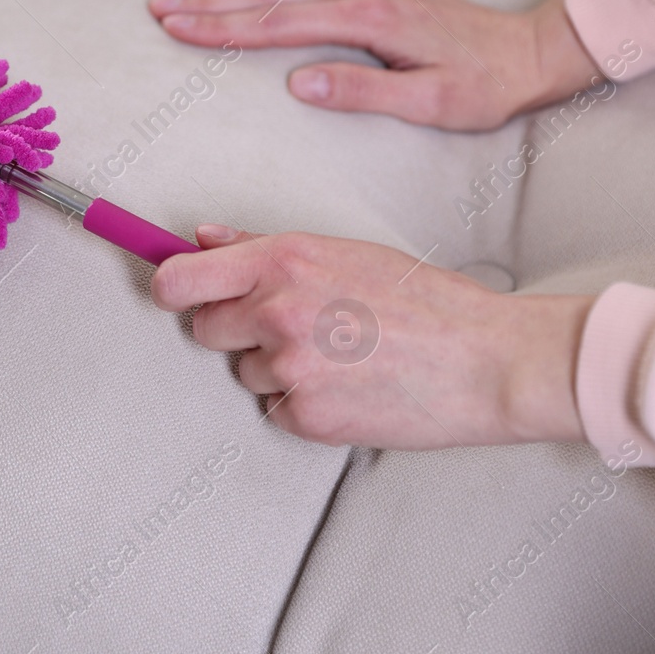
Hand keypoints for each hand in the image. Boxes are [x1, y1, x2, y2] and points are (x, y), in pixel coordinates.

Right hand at [147, 0, 599, 130]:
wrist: (530, 50)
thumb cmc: (482, 87)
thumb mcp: (429, 103)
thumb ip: (363, 91)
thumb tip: (299, 83)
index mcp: (368, 21)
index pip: (277, 23)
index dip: (221, 28)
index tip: (175, 28)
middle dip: (206, 2)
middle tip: (156, 7)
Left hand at [151, 226, 593, 449]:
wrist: (483, 360)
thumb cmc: (424, 302)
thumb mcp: (345, 252)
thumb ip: (265, 247)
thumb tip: (204, 238)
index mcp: (284, 260)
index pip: (180, 278)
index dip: (171, 288)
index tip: (174, 292)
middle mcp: (277, 311)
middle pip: (205, 329)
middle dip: (234, 328)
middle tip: (288, 326)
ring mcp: (288, 368)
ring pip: (244, 371)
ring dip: (274, 367)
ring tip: (337, 354)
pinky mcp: (305, 416)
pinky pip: (276, 408)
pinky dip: (302, 402)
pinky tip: (348, 384)